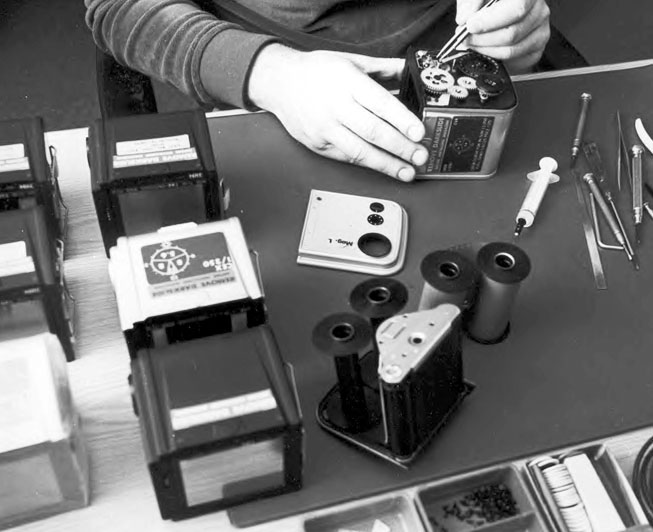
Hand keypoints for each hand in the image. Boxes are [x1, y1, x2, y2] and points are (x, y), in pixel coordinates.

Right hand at [247, 44, 428, 181]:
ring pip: (360, 151)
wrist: (279, 83)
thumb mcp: (350, 60)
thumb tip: (409, 70)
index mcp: (347, 82)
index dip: (402, 120)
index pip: (380, 104)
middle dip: (400, 147)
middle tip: (420, 156)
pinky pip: (347, 158)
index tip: (419, 132)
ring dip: (387, 164)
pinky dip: (367, 164)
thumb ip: (382, 68)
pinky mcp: (318, 145)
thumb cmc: (315, 72)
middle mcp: (336, 106)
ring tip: (407, 171)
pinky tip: (384, 168)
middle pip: (373, 132)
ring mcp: (325, 128)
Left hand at [456, 0, 549, 71]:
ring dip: (485, 49)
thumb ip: (470, 3)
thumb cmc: (489, 5)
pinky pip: (513, 59)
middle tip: (466, 38)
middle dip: (483, 38)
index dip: (491, 20)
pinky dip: (493, 57)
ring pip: (511, 48)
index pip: (516, 7)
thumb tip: (464, 18)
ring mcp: (541, 29)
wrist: (500, 19)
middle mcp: (539, 8)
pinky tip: (484, 49)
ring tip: (472, 43)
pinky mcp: (537, 48)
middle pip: (512, 32)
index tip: (470, 26)